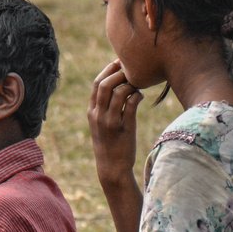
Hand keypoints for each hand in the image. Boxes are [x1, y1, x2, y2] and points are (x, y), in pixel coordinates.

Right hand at [88, 60, 142, 186]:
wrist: (111, 167)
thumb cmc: (109, 144)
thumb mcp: (100, 125)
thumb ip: (104, 108)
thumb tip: (117, 89)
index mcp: (92, 112)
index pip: (96, 84)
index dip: (107, 71)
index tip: (118, 63)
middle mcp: (98, 115)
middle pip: (105, 85)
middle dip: (118, 73)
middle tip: (130, 69)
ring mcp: (110, 121)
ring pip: (119, 92)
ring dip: (130, 84)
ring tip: (137, 84)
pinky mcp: (124, 128)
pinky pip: (131, 104)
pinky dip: (137, 96)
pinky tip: (140, 96)